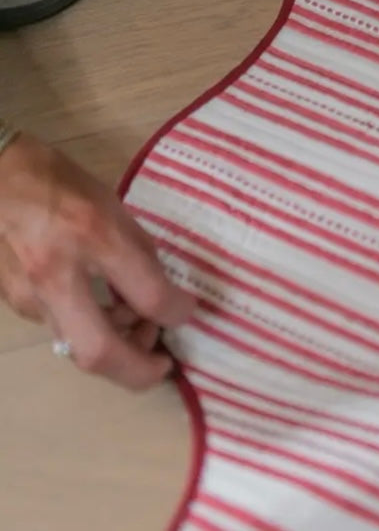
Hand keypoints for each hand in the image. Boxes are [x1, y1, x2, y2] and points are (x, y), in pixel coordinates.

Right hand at [0, 135, 195, 389]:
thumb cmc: (57, 180)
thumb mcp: (110, 202)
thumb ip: (135, 248)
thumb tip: (158, 291)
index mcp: (93, 235)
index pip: (147, 294)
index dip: (177, 312)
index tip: (188, 311)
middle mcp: (58, 273)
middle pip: (99, 351)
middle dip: (137, 371)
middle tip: (161, 364)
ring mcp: (29, 294)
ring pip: (76, 347)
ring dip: (113, 347)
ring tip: (134, 325)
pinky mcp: (14, 303)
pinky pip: (59, 329)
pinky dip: (86, 327)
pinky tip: (98, 308)